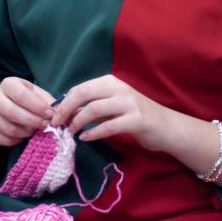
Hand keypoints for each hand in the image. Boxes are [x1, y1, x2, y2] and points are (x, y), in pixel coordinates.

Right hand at [0, 77, 54, 146]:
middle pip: (12, 112)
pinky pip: (4, 140)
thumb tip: (58, 114)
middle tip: (45, 126)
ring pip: (9, 129)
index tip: (50, 114)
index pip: (21, 95)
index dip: (37, 106)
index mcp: (7, 84)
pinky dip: (17, 140)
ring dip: (26, 133)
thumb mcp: (36, 94)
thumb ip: (47, 102)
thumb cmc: (24, 98)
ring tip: (34, 130)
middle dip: (32, 121)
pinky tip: (23, 135)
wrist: (4, 103)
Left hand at [51, 74, 174, 151]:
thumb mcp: (112, 106)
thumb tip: (66, 112)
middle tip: (56, 123)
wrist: (167, 127)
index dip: (64, 102)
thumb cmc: (136, 116)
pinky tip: (85, 138)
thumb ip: (93, 106)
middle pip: (84, 94)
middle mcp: (119, 89)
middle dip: (66, 109)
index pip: (81, 88)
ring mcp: (129, 104)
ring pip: (94, 109)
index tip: (54, 115)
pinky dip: (93, 133)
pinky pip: (108, 126)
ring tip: (70, 131)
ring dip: (77, 122)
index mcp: (111, 82)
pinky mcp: (136, 120)